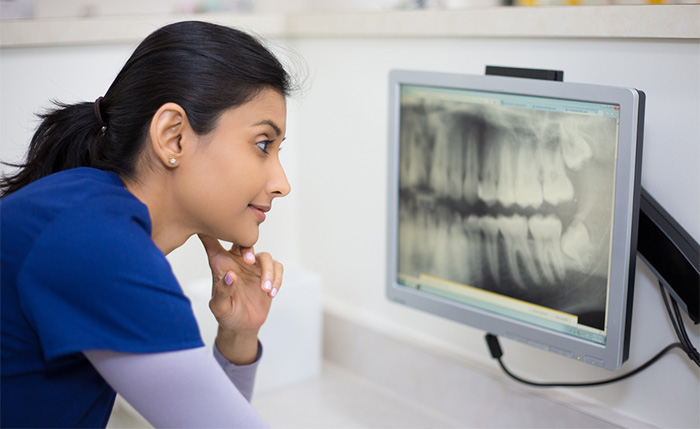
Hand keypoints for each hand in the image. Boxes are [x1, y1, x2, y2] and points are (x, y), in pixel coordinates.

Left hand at [198, 234, 282, 362]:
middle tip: (248, 261)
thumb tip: (231, 276)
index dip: (210, 232)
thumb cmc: (226, 313)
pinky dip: (276, 280)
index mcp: (220, 264)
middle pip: (243, 241)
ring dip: (267, 271)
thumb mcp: (219, 307)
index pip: (212, 243)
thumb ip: (222, 291)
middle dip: (247, 247)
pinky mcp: (268, 274)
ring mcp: (254, 266)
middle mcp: (237, 261)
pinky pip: (277, 268)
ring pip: (265, 256)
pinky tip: (270, 293)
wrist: (242, 325)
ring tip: (264, 289)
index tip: (212, 224)